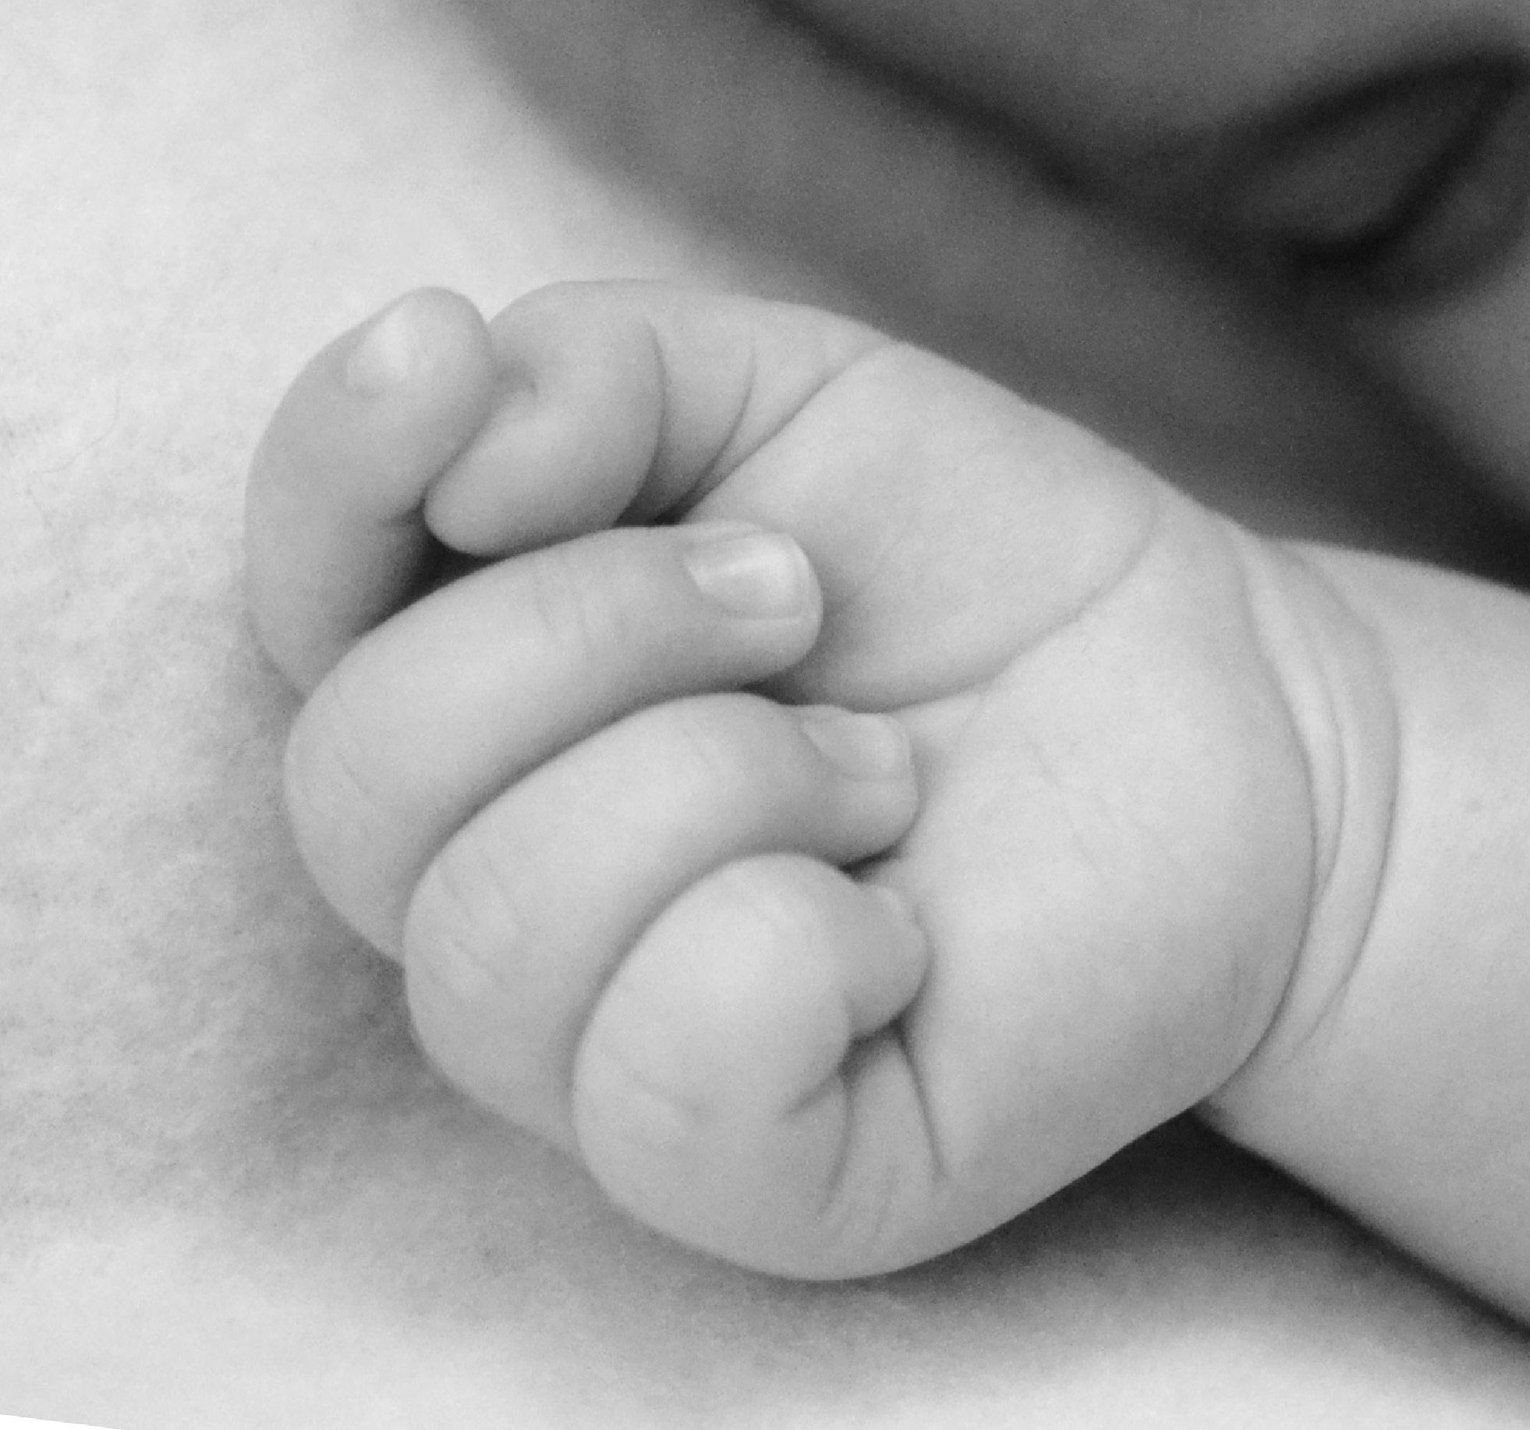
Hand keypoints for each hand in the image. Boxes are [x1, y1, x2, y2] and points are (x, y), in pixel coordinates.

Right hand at [245, 282, 1342, 1278]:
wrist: (1230, 714)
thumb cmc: (979, 567)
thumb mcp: (790, 399)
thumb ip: (593, 372)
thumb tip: (453, 432)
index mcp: (479, 698)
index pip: (292, 605)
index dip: (331, 477)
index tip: (443, 359)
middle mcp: (496, 888)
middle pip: (359, 780)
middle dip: (599, 626)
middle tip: (799, 597)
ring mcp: (605, 1057)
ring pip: (497, 930)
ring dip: (727, 777)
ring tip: (884, 768)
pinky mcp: (752, 1176)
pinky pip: (666, 1071)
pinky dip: (803, 948)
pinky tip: (906, 926)